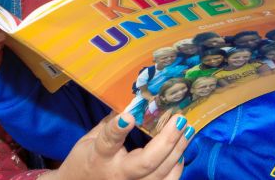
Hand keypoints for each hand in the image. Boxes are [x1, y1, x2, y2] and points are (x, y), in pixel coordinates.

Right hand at [42, 112, 190, 179]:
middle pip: (146, 163)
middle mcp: (118, 174)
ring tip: (188, 130)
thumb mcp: (90, 139)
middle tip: (180, 120)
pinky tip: (181, 150)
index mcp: (100, 155)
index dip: (118, 128)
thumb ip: (110, 122)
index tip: (128, 116)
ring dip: (177, 151)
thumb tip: (132, 101)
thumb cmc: (85, 160)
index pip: (109, 141)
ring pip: (160, 174)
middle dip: (166, 141)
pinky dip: (176, 167)